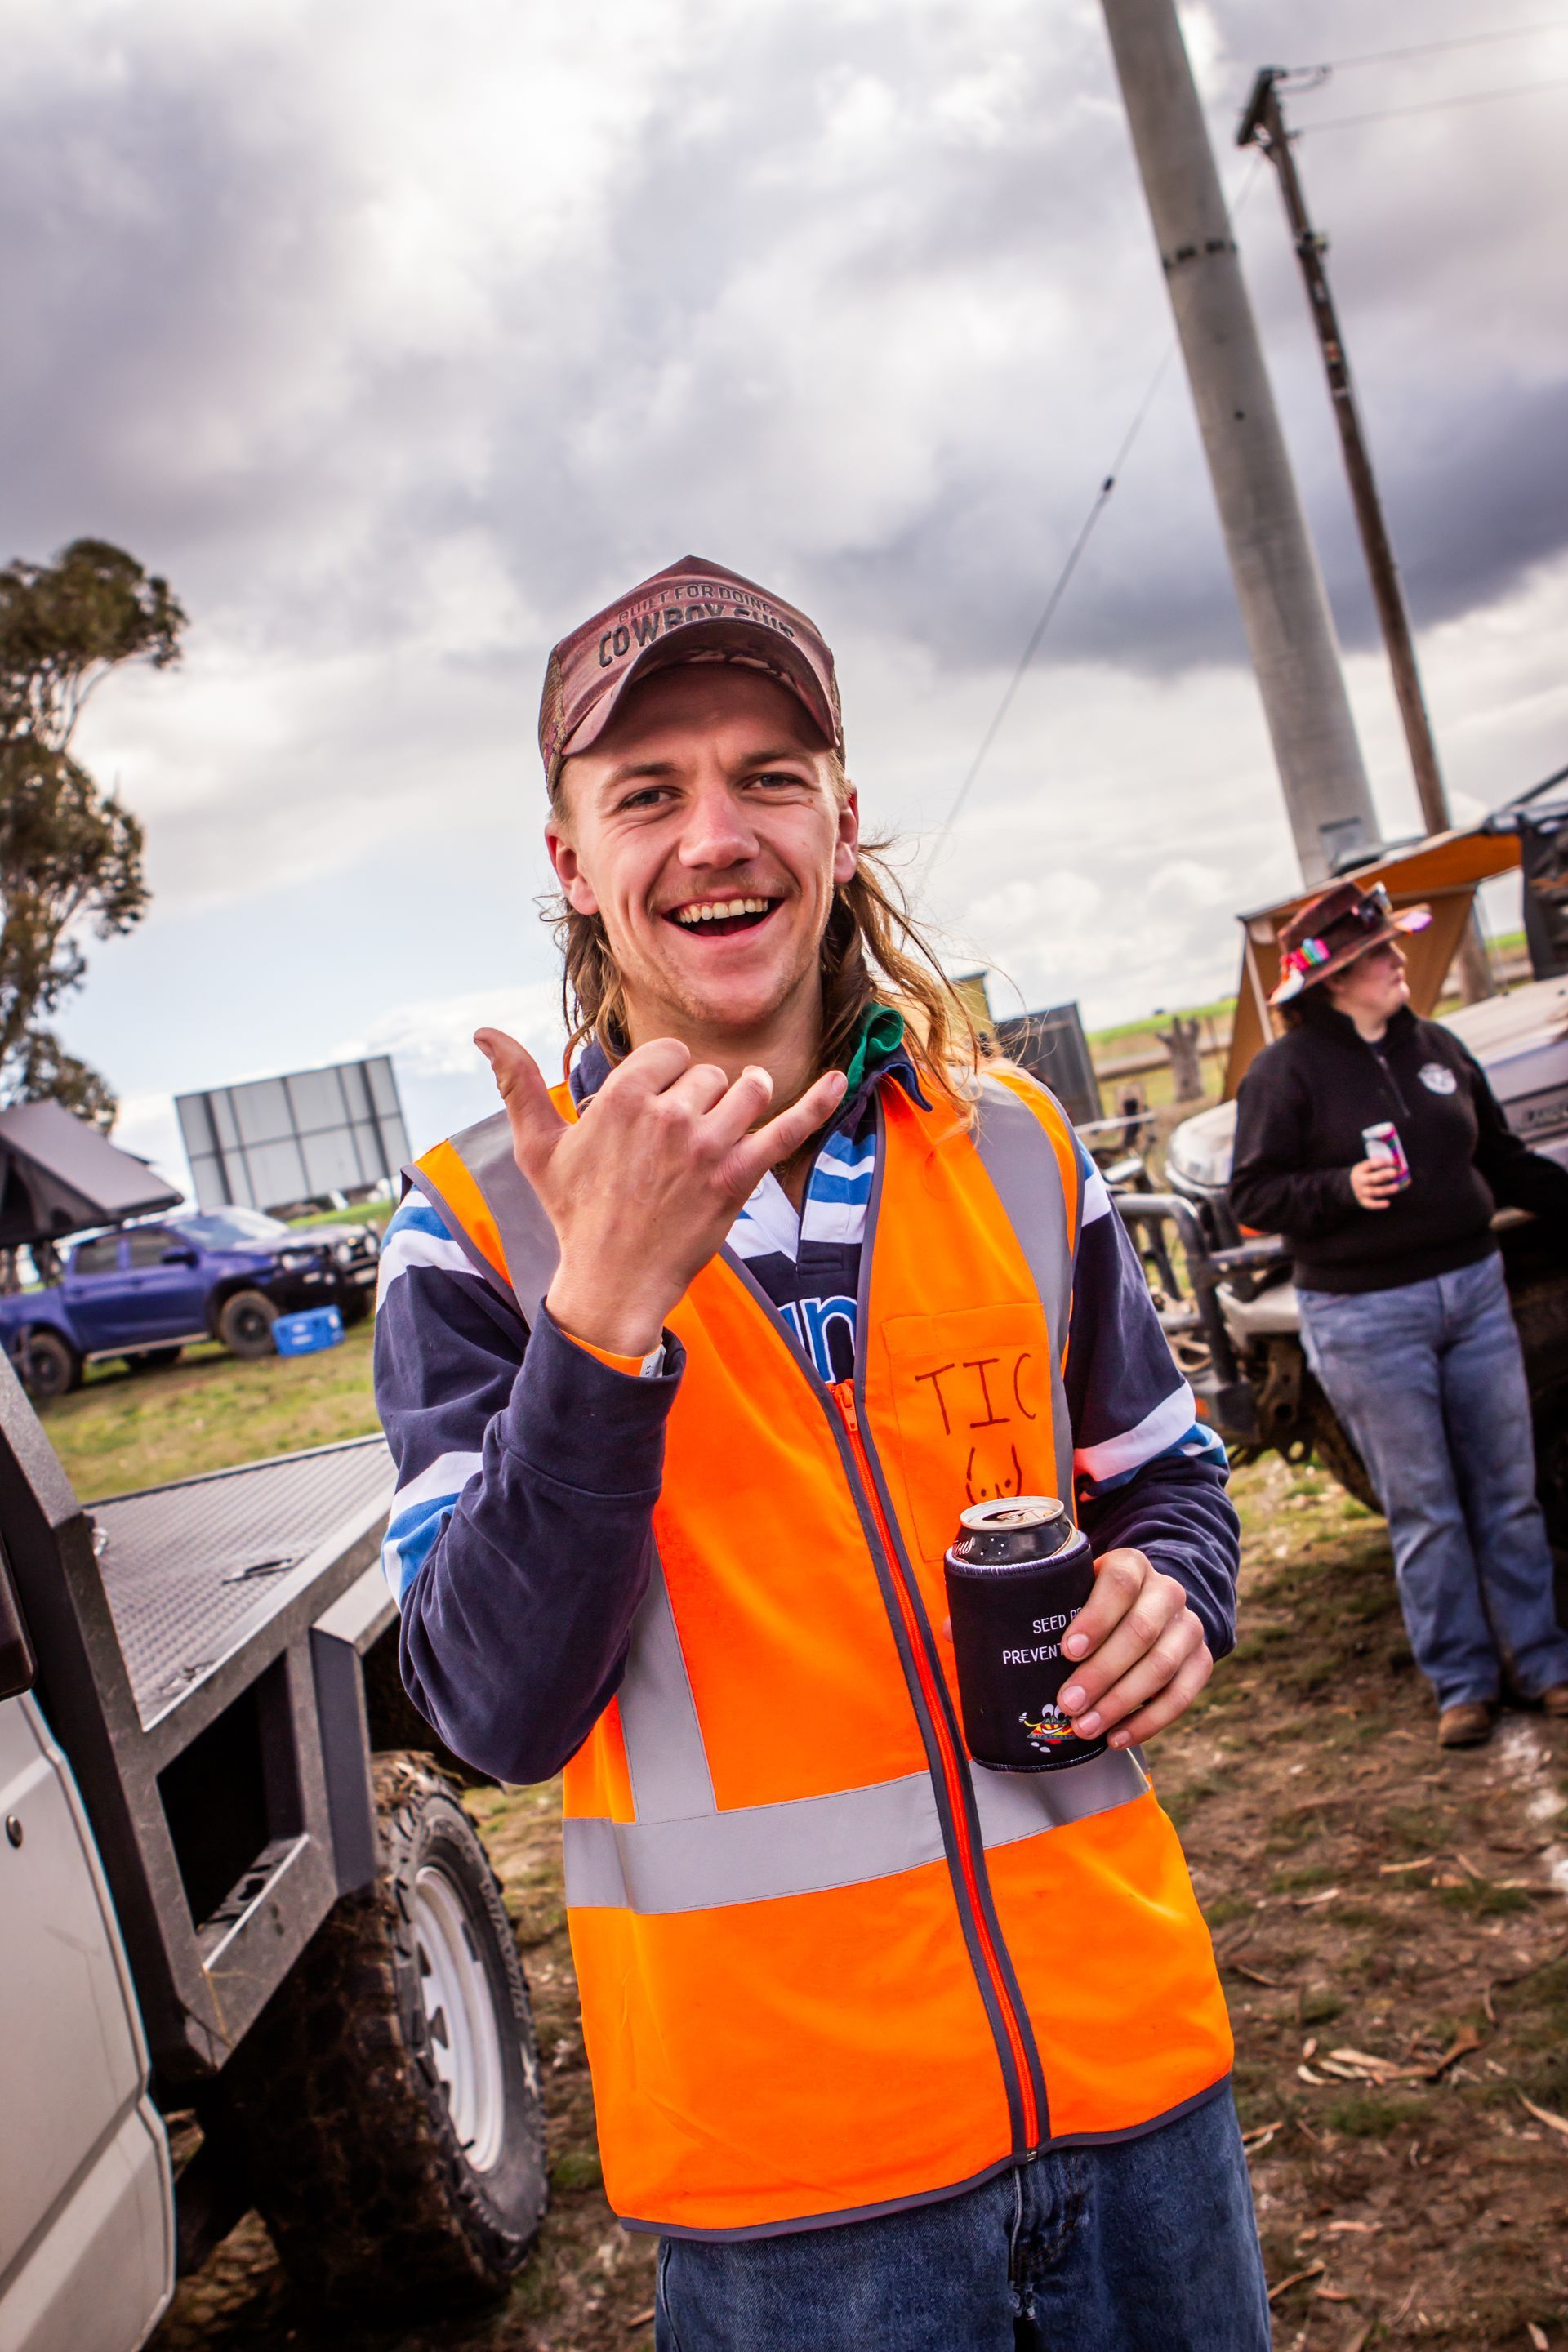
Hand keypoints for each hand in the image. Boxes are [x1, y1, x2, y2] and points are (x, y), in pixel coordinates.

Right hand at [474, 1030, 846, 1358]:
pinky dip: (818, 1102)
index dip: (666, 1081)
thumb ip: (515, 1083)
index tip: (653, 1115)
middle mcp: (668, 1115)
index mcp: (622, 1098)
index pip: (669, 1054)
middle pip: (709, 1074)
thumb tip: (480, 1032)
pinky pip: (788, 1128)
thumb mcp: (538, 1148)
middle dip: (699, 1100)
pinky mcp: (740, 1176)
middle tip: (675, 1148)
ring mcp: (709, 1145)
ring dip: (742, 1102)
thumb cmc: (576, 1214)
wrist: (613, 1280)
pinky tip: (842, 1078)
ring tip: (724, 1130)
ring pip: (747, 1090)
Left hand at [1055, 1549, 1211, 1749]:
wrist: (1151, 1604)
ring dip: (1121, 1702)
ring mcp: (1188, 1626)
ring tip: (1086, 1726)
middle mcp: (1167, 1591)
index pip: (1120, 1583)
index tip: (1068, 1650)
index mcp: (1132, 1565)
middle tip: (1069, 1702)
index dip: (1095, 1618)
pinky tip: (1117, 1737)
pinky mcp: (1200, 1660)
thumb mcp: (1075, 1588)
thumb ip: (1040, 1604)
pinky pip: (1181, 1695)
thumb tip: (967, 1633)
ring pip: (1161, 1666)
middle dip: (1102, 1672)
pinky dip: (1148, 1721)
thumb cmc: (1095, 1602)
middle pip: (1140, 1631)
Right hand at [1350, 1157, 1401, 1210]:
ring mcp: (1360, 1192)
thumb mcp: (1367, 1167)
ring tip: (1397, 1187)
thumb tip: (1400, 1166)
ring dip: (1385, 1189)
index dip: (1379, 1163)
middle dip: (1383, 1175)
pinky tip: (1387, 1203)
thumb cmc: (1366, 1174)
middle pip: (1371, 1179)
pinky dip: (1378, 1204)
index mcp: (1360, 1170)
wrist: (1350, 1186)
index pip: (1369, 1165)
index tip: (1391, 1161)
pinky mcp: (1363, 1201)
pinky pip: (1370, 1204)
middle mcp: (1359, 1181)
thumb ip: (1380, 1166)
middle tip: (1394, 1172)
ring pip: (1373, 1191)